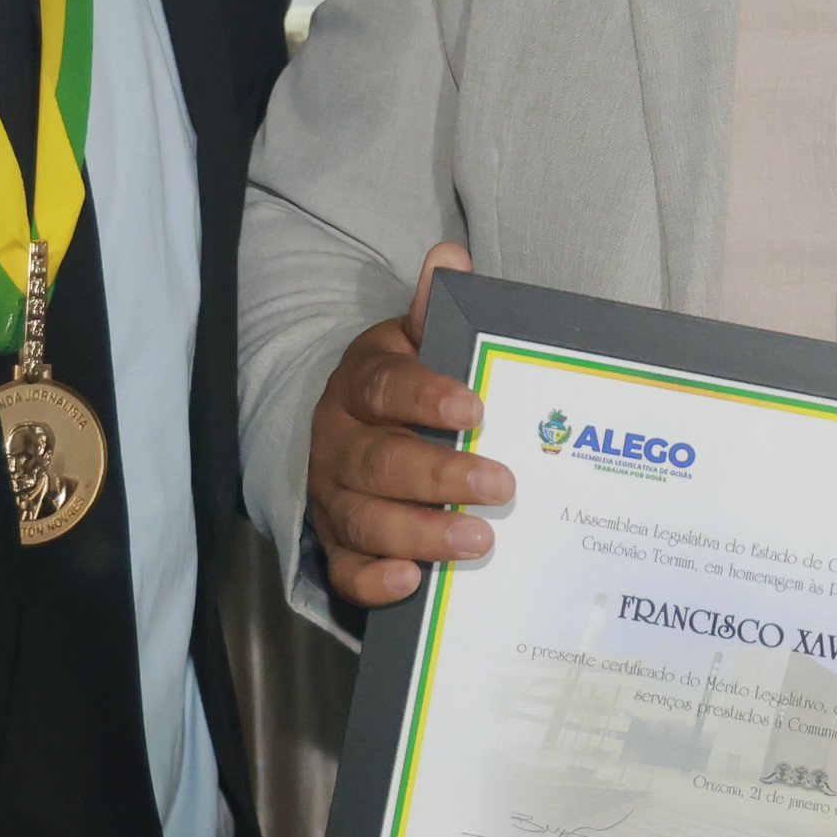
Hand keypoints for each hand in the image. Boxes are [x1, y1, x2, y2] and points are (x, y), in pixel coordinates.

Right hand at [305, 244, 492, 605]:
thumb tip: (449, 255)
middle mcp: (339, 441)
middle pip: (380, 461)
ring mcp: (334, 496)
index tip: (475, 407)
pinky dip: (374, 580)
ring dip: (422, 531)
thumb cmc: (401, 387)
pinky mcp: (337, 543)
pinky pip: (345, 569)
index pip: (385, 387)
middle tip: (501, 486)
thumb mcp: (413, 343)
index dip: (426, 396)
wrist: (350, 430)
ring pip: (366, 518)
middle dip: (440, 475)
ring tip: (478, 540)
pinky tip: (412, 581)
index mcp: (361, 384)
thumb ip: (432, 309)